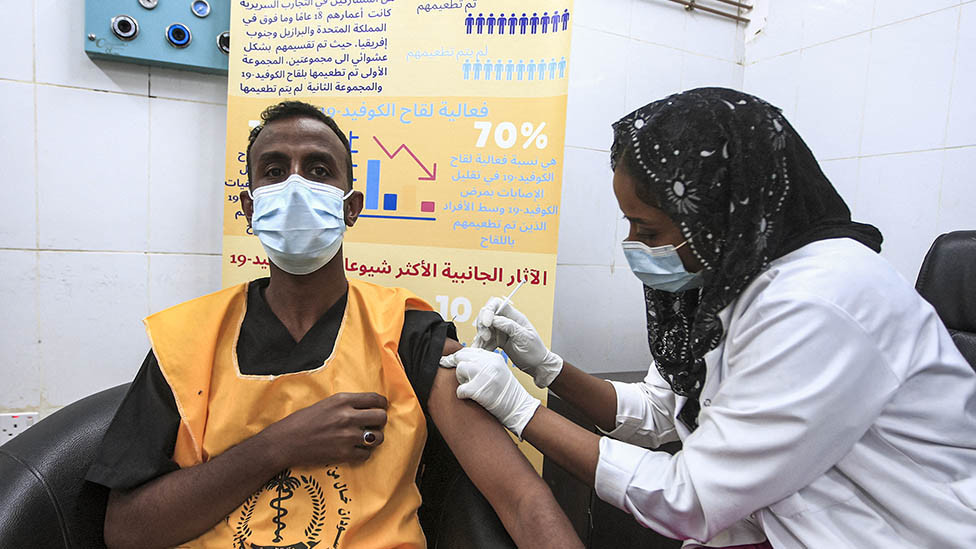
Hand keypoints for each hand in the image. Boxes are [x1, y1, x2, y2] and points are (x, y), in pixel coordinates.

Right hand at [263, 392, 387, 467]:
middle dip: (379, 421)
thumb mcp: (326, 404)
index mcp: (342, 400)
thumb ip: (347, 404)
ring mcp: (347, 436)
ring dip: (373, 438)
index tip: (380, 408)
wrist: (285, 442)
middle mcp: (347, 416)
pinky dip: (363, 453)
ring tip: (364, 438)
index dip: (382, 404)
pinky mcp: (344, 454)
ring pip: (378, 437)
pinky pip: (367, 454)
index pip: (375, 399)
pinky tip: (354, 450)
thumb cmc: (302, 421)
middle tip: (372, 425)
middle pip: (381, 417)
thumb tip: (368, 406)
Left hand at [440, 348, 539, 438]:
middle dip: (457, 366)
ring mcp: (484, 375)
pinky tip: (471, 398)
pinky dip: (462, 395)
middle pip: (461, 356)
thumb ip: (482, 363)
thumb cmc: (507, 393)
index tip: (448, 361)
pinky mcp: (478, 389)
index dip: (459, 357)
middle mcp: (489, 362)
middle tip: (461, 377)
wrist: (519, 408)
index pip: (468, 350)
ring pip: (459, 369)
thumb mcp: (497, 371)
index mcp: (493, 357)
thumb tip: (461, 361)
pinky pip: (459, 389)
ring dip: (461, 380)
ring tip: (472, 387)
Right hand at [472, 297, 562, 387]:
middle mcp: (506, 322)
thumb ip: (509, 326)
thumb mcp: (524, 337)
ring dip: (480, 337)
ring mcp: (501, 332)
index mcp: (515, 317)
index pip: (497, 304)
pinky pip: (486, 340)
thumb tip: (495, 319)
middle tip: (485, 337)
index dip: (489, 310)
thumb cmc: (535, 351)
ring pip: (484, 328)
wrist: (537, 366)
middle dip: (482, 325)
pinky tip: (481, 351)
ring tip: (481, 347)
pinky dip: (481, 345)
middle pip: (487, 316)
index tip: (487, 323)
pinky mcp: (498, 341)